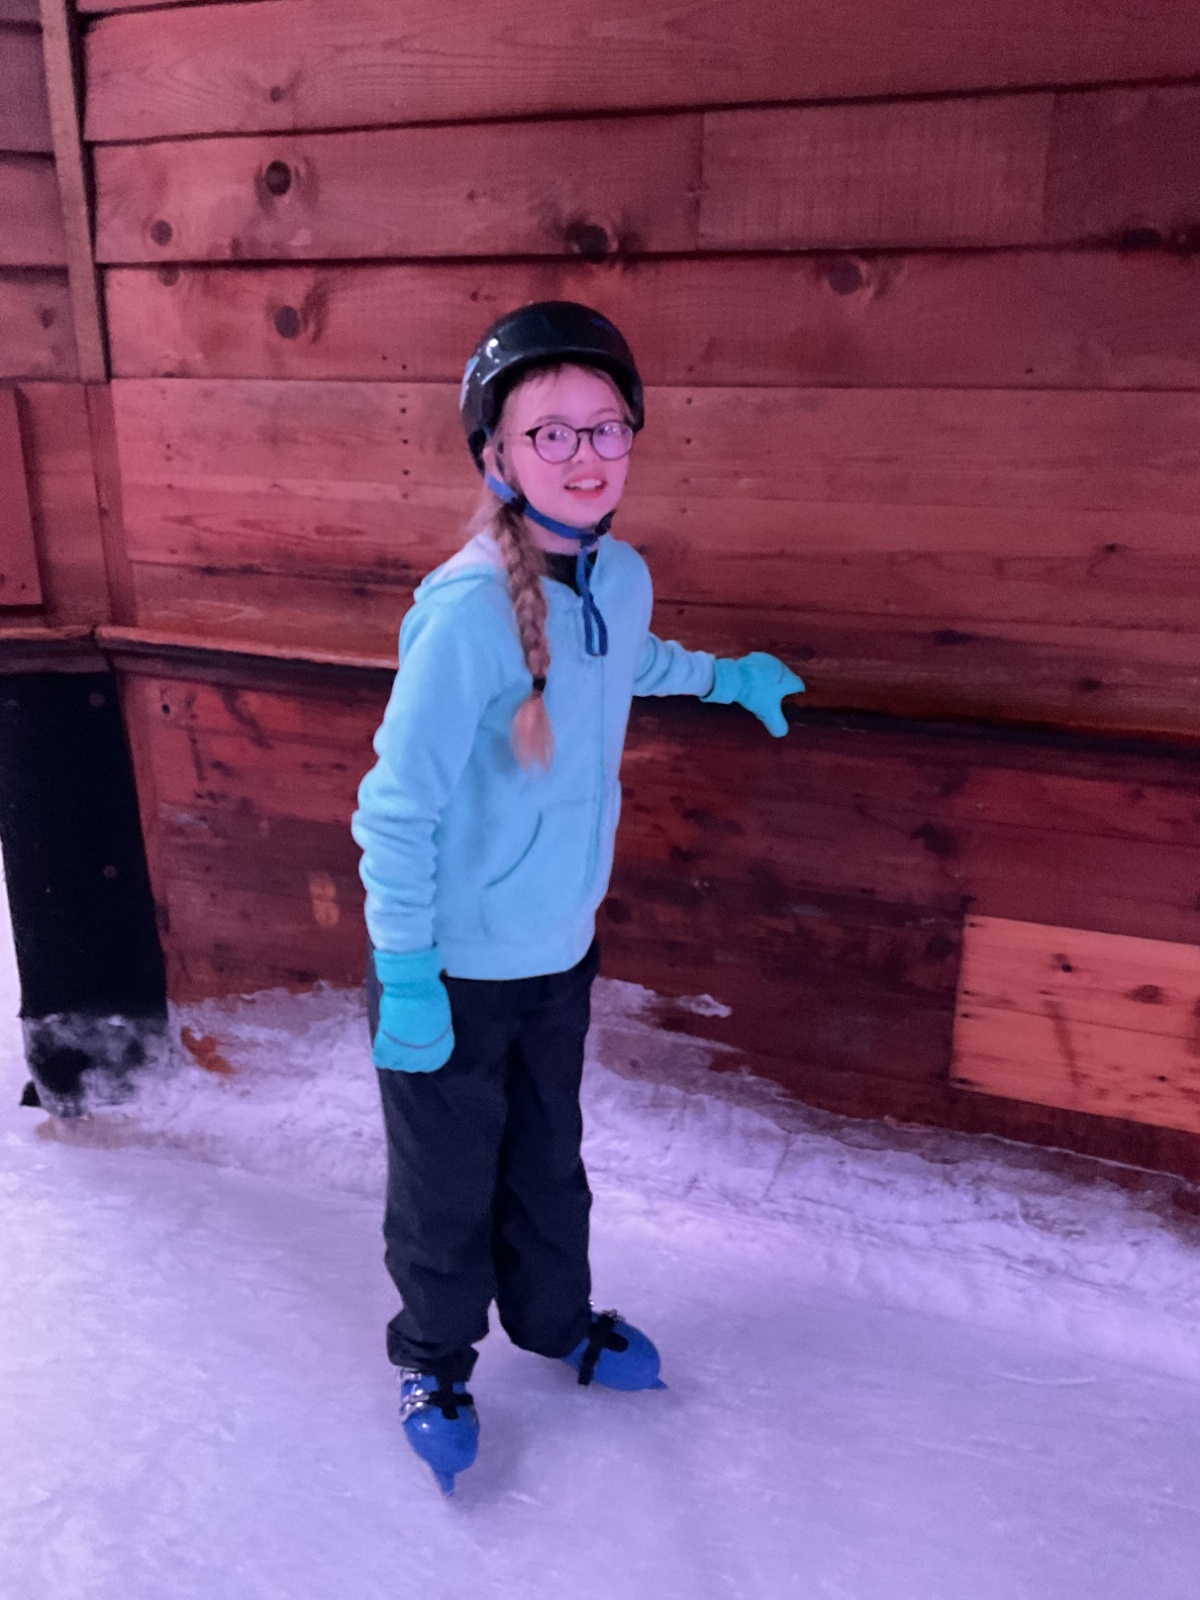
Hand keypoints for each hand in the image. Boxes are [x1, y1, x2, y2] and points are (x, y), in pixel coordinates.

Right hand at [372, 947, 454, 1071]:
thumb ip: (433, 1034)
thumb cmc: (429, 996)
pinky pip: (380, 1060)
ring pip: (395, 1064)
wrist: (413, 988)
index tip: (414, 1045)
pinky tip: (381, 1042)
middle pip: (412, 1066)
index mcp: (442, 1050)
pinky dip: (379, 1053)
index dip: (420, 1055)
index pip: (430, 1064)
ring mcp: (407, 1057)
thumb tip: (424, 1037)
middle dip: (406, 1054)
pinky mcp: (388, 1050)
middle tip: (400, 1038)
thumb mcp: (439, 1019)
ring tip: (391, 1039)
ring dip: (392, 1054)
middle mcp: (426, 1058)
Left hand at [703, 653, 805, 736]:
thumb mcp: (768, 712)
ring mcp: (766, 659)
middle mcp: (781, 666)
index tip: (790, 703)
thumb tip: (782, 732)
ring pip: (772, 674)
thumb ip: (777, 724)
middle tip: (771, 703)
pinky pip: (759, 670)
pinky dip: (757, 678)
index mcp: (788, 678)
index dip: (796, 696)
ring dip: (768, 684)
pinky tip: (750, 686)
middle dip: (779, 691)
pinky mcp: (753, 658)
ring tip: (759, 696)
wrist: (733, 677)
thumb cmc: (756, 694)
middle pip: (784, 680)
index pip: (799, 686)